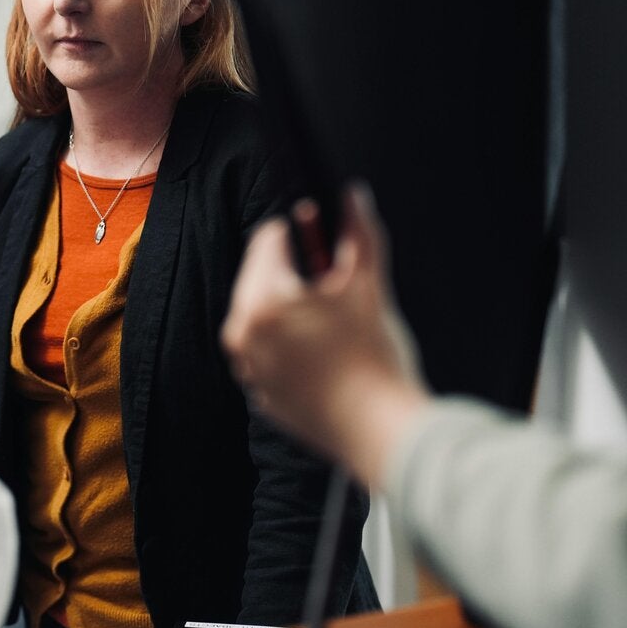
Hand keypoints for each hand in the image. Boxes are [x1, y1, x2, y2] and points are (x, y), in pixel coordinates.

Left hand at [220, 184, 429, 488]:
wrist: (382, 431)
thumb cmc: (375, 360)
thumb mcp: (368, 287)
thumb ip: (359, 234)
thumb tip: (353, 196)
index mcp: (263, 302)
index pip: (268, 241)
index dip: (299, 230)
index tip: (319, 227)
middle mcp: (243, 334)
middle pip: (260, 277)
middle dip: (294, 270)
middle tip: (331, 274)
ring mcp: (249, 367)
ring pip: (262, 315)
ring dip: (290, 305)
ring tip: (331, 314)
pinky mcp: (261, 393)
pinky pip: (267, 352)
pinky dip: (288, 342)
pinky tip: (324, 349)